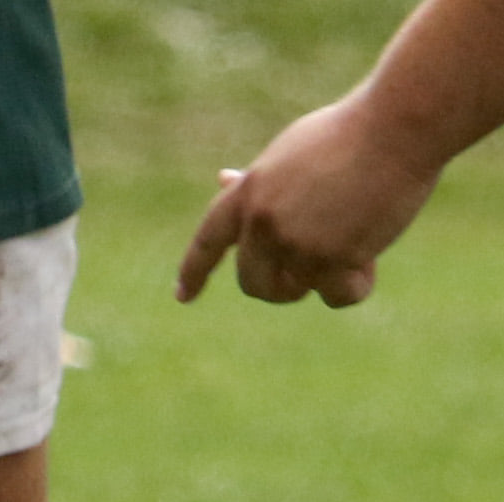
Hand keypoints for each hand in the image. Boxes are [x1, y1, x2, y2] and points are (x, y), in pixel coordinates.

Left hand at [176, 97, 441, 306]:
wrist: (399, 124)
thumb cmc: (352, 130)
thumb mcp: (291, 152)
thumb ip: (260, 179)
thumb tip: (223, 179)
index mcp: (247, 194)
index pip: (208, 241)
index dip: (193, 272)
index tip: (182, 296)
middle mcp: (261, 223)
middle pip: (254, 283)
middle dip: (280, 284)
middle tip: (312, 266)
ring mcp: (293, 243)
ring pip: (299, 289)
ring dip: (327, 275)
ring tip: (355, 235)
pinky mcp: (329, 259)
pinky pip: (339, 296)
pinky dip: (358, 283)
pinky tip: (371, 253)